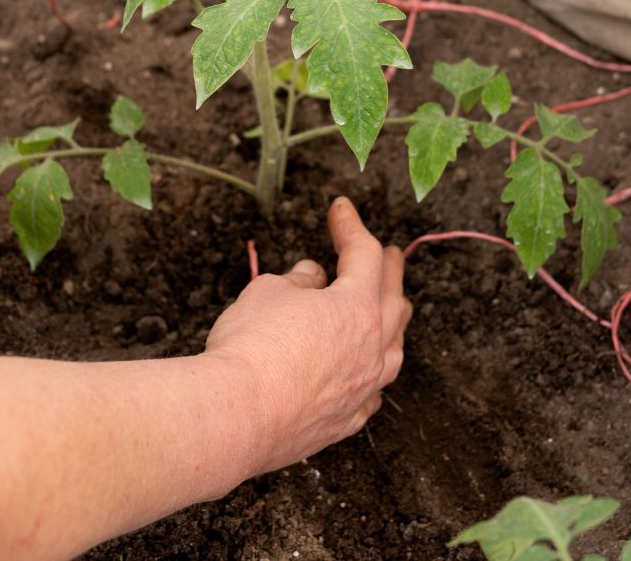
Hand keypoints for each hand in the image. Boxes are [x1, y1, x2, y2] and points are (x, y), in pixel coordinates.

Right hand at [204, 197, 411, 470]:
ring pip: (393, 350)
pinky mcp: (345, 422)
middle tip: (389, 253)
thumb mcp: (268, 292)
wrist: (237, 414)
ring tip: (393, 308)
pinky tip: (369, 376)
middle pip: (393, 300)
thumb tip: (313, 279)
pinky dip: (373, 375)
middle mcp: (372, 348)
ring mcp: (362, 389)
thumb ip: (298, 282)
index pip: (364, 255)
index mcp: (357, 307)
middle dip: (389, 270)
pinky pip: (372, 393)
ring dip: (393, 323)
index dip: (351, 227)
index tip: (340, 208)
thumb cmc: (251, 345)